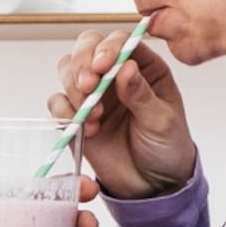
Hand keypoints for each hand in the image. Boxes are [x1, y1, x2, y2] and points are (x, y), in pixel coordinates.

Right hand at [50, 29, 196, 199]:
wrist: (153, 185)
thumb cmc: (167, 149)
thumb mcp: (163, 122)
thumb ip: (143, 95)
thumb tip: (125, 67)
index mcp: (145, 68)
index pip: (120, 41)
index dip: (107, 47)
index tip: (101, 66)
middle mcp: (116, 74)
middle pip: (87, 46)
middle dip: (82, 62)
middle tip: (87, 87)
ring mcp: (95, 93)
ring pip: (68, 69)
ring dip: (73, 88)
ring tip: (93, 116)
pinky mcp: (78, 115)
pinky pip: (58, 102)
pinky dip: (66, 112)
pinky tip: (89, 131)